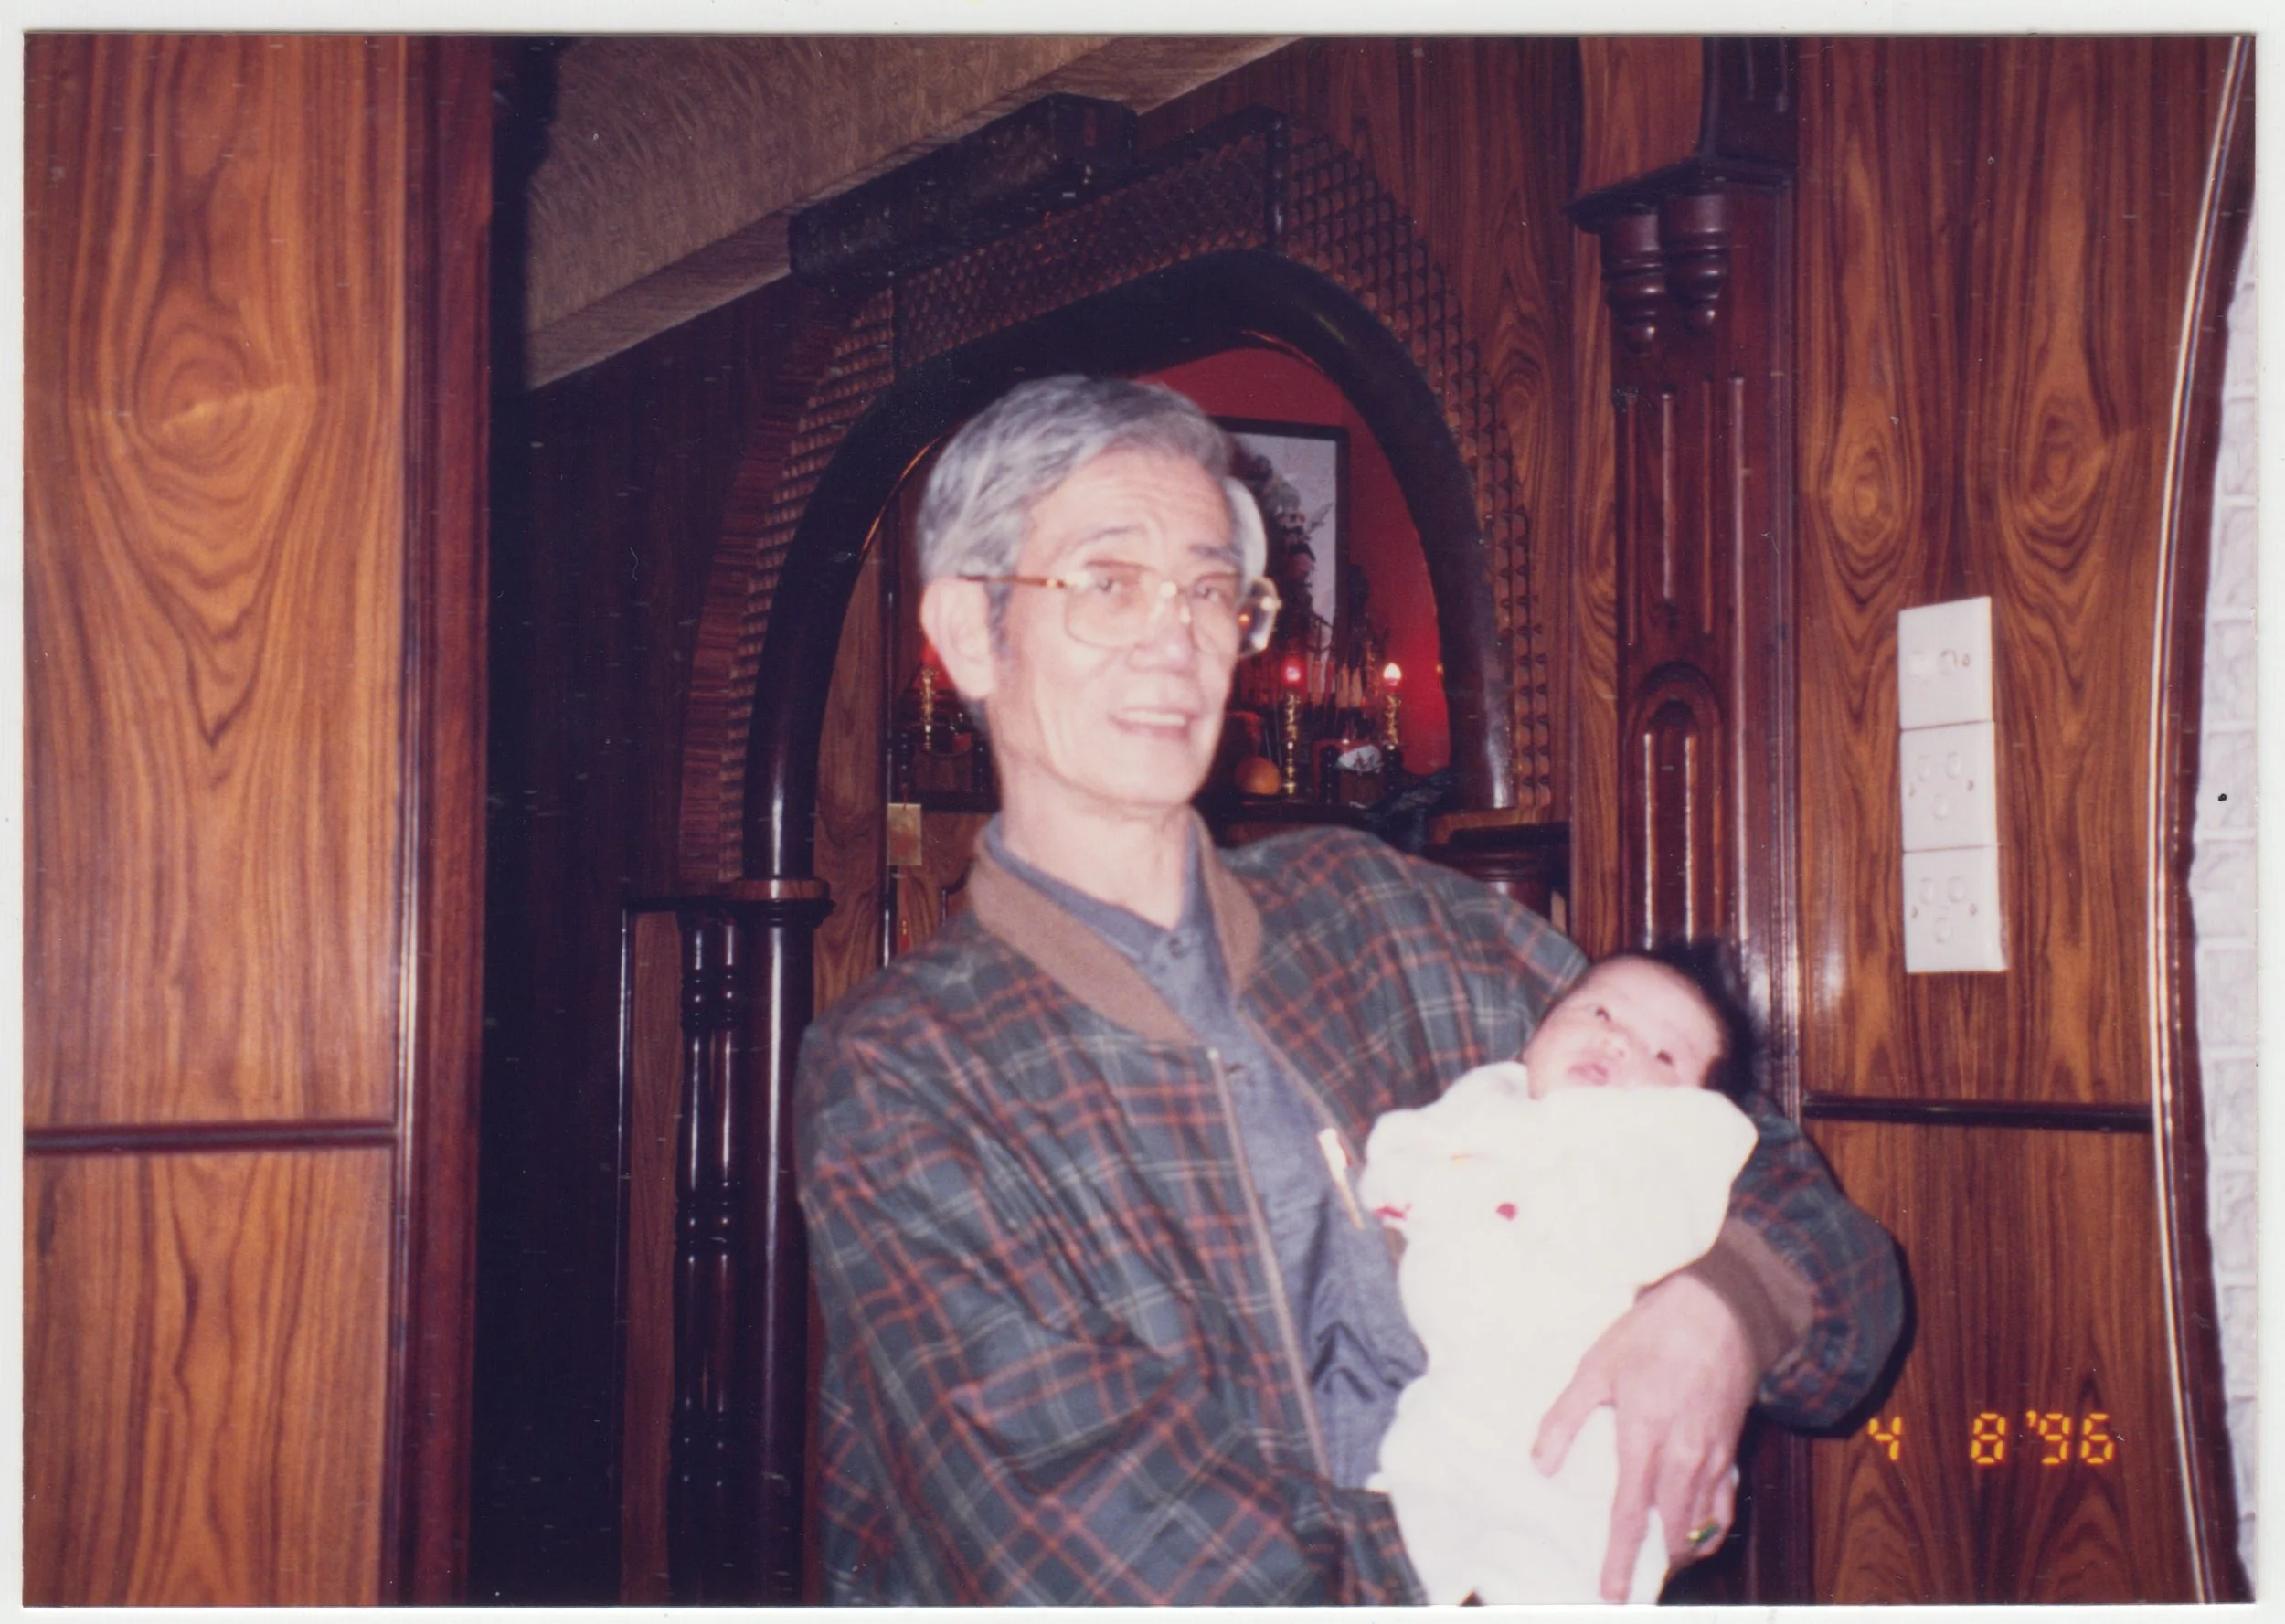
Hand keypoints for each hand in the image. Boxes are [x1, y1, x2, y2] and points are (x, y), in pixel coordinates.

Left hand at [1530, 1271, 1756, 1600]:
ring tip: (1657, 1564)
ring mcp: (1713, 1454)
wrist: (1720, 1310)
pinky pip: (1724, 1504)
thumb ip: (1566, 1419)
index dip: (1619, 1557)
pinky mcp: (1730, 1448)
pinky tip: (1694, 1535)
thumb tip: (1542, 1465)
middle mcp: (1683, 1455)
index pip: (1630, 1513)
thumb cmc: (1652, 1335)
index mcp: (1644, 1435)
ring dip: (1680, 1550)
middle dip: (1652, 1563)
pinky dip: (1710, 1529)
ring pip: (1701, 1524)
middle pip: (1671, 1530)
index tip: (1611, 1591)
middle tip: (1630, 1581)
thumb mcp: (1596, 1367)